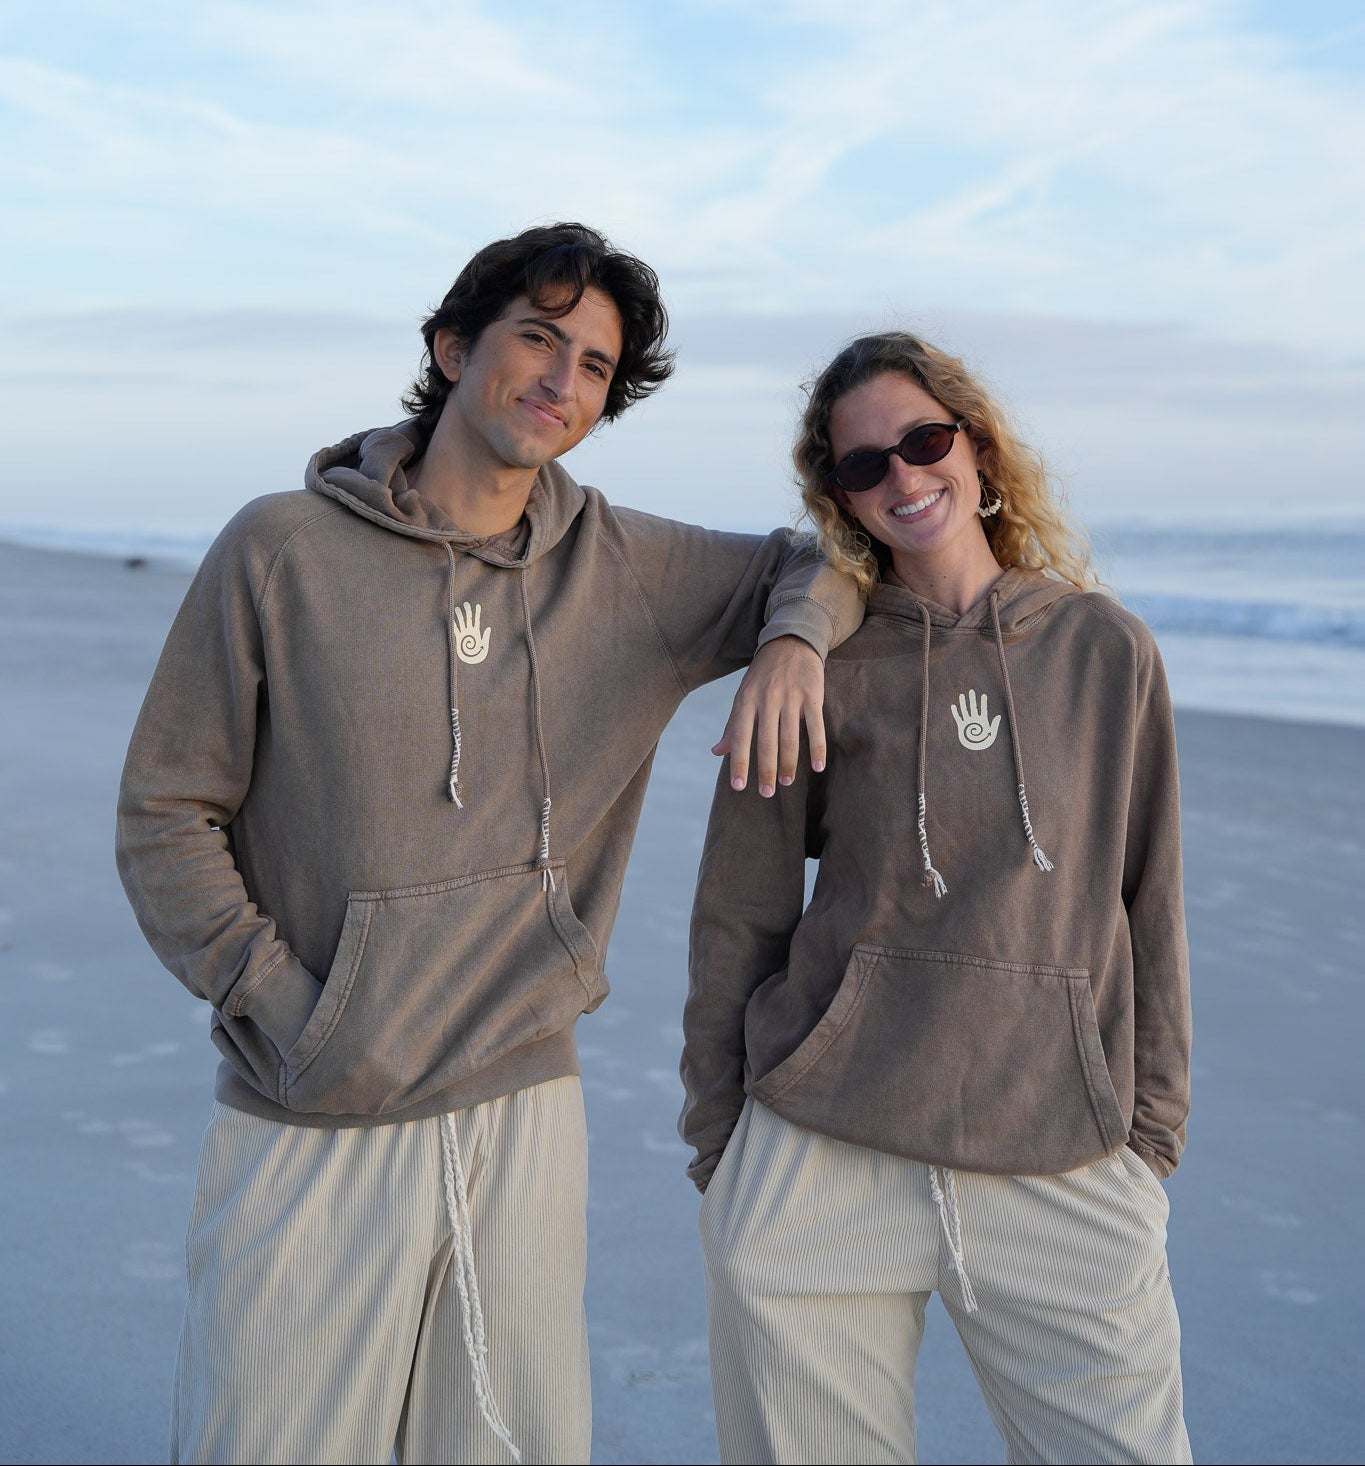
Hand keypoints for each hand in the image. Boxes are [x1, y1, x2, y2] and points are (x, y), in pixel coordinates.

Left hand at [712, 636, 825, 795]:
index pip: (740, 737)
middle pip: (766, 741)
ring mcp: (790, 696)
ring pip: (789, 737)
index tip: (739, 787)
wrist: (791, 641)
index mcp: (746, 700)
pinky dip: (817, 748)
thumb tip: (716, 753)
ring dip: (789, 763)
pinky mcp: (812, 694)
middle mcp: (767, 699)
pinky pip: (815, 726)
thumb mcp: (743, 695)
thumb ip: (732, 726)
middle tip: (767, 793)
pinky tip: (817, 767)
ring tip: (787, 783)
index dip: (739, 762)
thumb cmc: (763, 675)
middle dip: (766, 770)